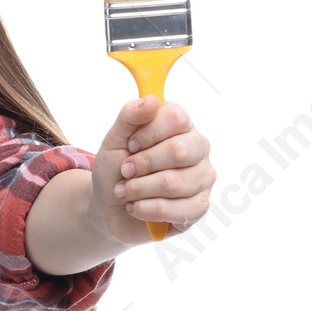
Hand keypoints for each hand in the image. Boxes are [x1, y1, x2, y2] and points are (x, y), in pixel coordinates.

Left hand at [89, 94, 214, 245]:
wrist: (109, 208)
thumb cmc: (115, 170)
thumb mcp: (114, 140)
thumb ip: (130, 116)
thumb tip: (151, 100)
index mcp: (180, 125)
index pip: (177, 118)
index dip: (149, 133)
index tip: (131, 145)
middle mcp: (198, 148)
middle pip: (179, 150)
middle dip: (143, 165)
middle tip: (125, 171)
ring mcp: (203, 177)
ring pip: (173, 183)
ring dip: (138, 190)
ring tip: (125, 191)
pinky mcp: (199, 206)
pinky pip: (176, 210)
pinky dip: (146, 210)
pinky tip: (136, 207)